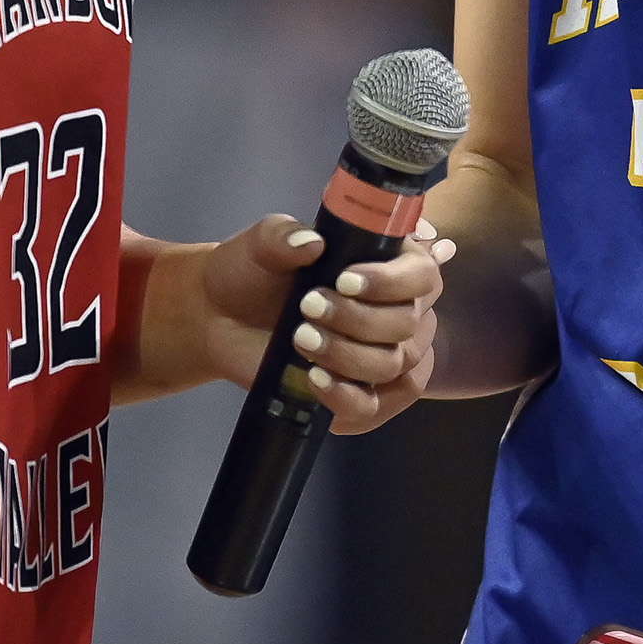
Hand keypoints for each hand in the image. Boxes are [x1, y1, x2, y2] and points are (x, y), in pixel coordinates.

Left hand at [123, 217, 454, 428]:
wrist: (220, 317)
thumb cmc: (253, 272)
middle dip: (358, 318)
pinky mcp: (362, 392)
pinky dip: (348, 398)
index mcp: (389, 264)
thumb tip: (310, 242)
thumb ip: (283, 236)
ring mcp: (384, 354)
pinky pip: (377, 407)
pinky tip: (315, 379)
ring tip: (300, 338)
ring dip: (348, 354)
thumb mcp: (262, 244)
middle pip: (409, 323)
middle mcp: (398, 309)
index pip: (422, 274)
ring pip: (395, 365)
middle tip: (307, 306)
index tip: (344, 280)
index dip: (391, 282)